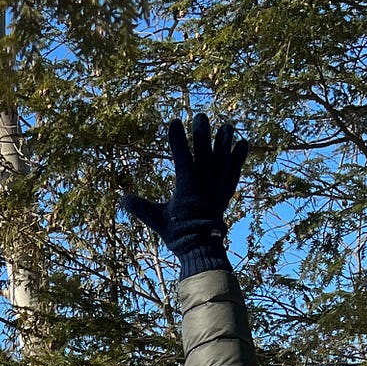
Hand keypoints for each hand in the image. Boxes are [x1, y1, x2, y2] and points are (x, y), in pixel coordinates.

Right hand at [121, 112, 249, 261]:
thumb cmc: (178, 233)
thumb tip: (123, 199)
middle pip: (204, 153)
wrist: (202, 248)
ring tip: (226, 126)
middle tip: (201, 116)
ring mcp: (217, 188)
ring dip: (224, 143)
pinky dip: (238, 158)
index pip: (181, 158)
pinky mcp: (226, 193)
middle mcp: (204, 184)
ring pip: (222, 160)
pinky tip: (243, 143)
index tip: (174, 122)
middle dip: (202, 134)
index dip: (177, 140)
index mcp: (186, 188)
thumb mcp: (157, 220)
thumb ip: (141, 208)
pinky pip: (234, 172)